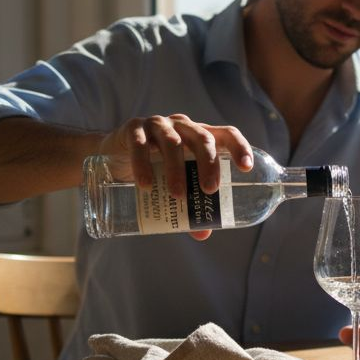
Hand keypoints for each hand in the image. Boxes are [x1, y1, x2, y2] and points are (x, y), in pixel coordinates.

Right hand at [98, 114, 252, 239]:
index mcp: (199, 136)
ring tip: (177, 195)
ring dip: (177, 169)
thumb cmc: (154, 167)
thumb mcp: (174, 182)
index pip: (226, 134)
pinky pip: (140, 145)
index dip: (239, 147)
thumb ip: (189, 205)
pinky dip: (143, 164)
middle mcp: (182, 126)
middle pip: (203, 139)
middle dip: (209, 164)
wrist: (113, 154)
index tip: (247, 168)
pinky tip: (145, 185)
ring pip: (173, 142)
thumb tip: (203, 233)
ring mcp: (158, 125)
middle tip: (210, 190)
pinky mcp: (134, 129)